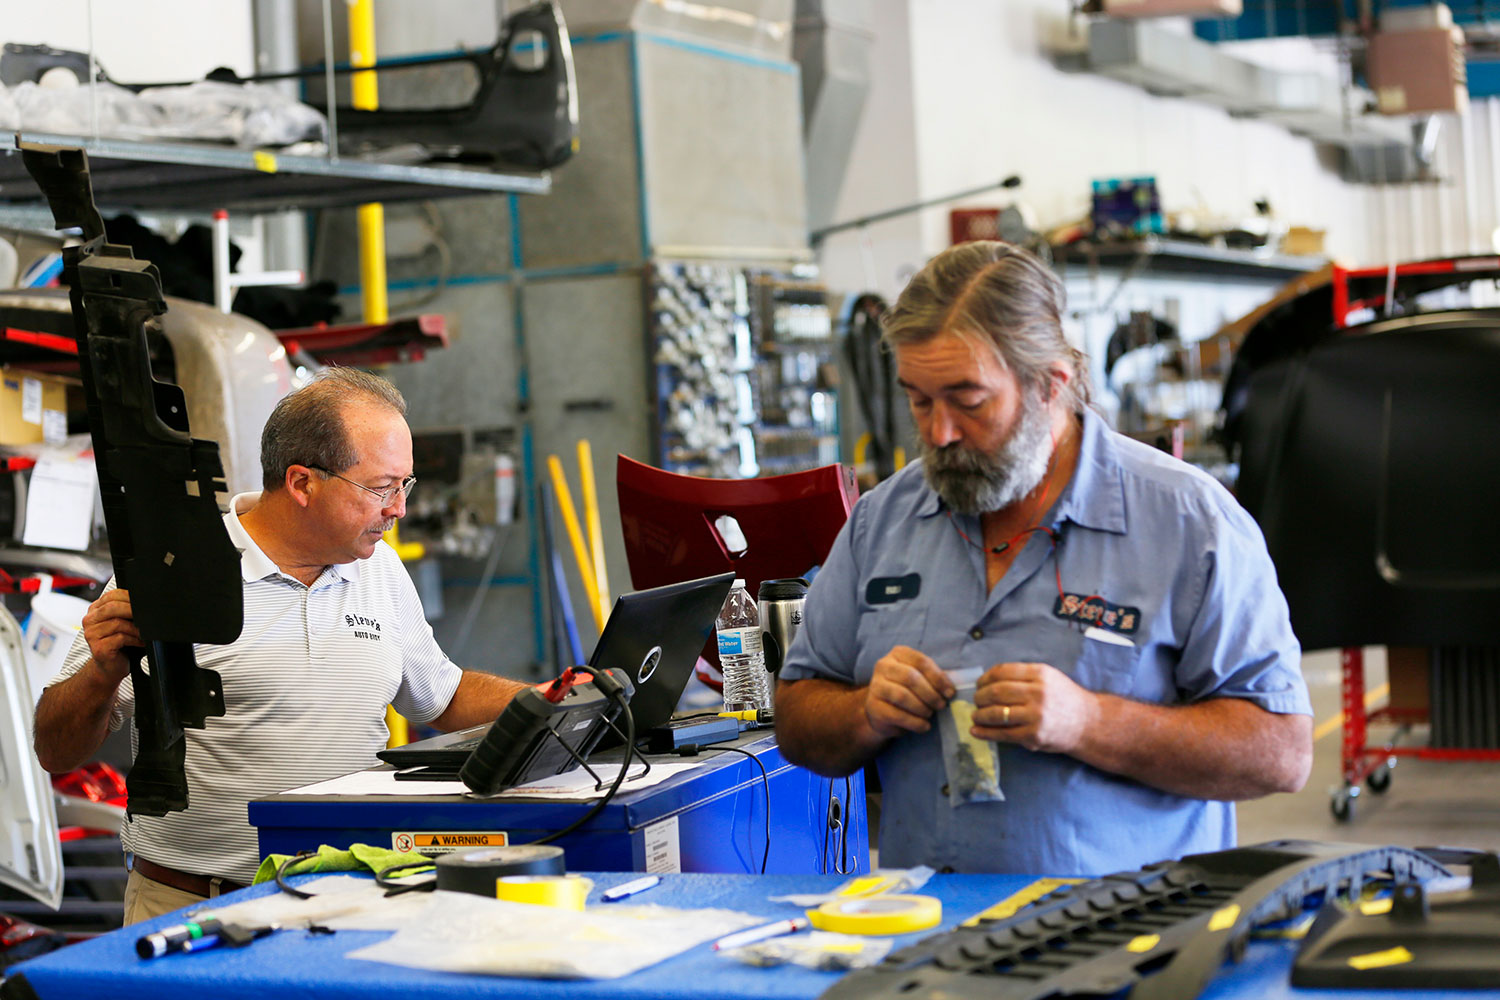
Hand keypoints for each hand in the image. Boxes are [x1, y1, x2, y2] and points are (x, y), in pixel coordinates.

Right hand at [81, 590, 139, 682]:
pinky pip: (120, 638)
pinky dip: (134, 639)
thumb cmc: (119, 644)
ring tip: (143, 634)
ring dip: (136, 629)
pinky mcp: (98, 648)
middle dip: (133, 610)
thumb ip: (125, 610)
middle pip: (112, 607)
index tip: (144, 602)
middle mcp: (90, 621)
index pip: (112, 595)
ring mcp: (91, 635)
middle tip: (147, 617)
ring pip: (118, 623)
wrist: (110, 667)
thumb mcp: (121, 623)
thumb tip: (145, 601)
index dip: (129, 596)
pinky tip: (139, 643)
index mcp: (95, 610)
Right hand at [862, 645, 955, 739]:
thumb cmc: (907, 691)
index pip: (921, 661)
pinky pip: (898, 715)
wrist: (881, 711)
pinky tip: (924, 726)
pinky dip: (915, 722)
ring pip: (903, 696)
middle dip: (931, 694)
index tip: (950, 692)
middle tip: (941, 705)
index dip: (938, 678)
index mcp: (898, 654)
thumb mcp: (919, 678)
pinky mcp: (874, 706)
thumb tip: (950, 689)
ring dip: (922, 708)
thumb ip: (933, 678)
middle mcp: (883, 666)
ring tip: (930, 714)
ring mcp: (876, 686)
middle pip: (911, 677)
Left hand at [971, 661, 1098, 753]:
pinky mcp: (1033, 735)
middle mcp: (1038, 693)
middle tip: (976, 700)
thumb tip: (989, 680)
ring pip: (996, 713)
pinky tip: (975, 731)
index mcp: (1040, 674)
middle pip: (996, 692)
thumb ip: (1023, 676)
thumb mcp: (1049, 677)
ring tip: (976, 715)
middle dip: (980, 697)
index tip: (979, 684)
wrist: (1087, 723)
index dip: (985, 679)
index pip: (1002, 672)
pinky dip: (985, 733)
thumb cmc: (1064, 698)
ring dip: (980, 715)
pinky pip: (1003, 734)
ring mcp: (1035, 716)